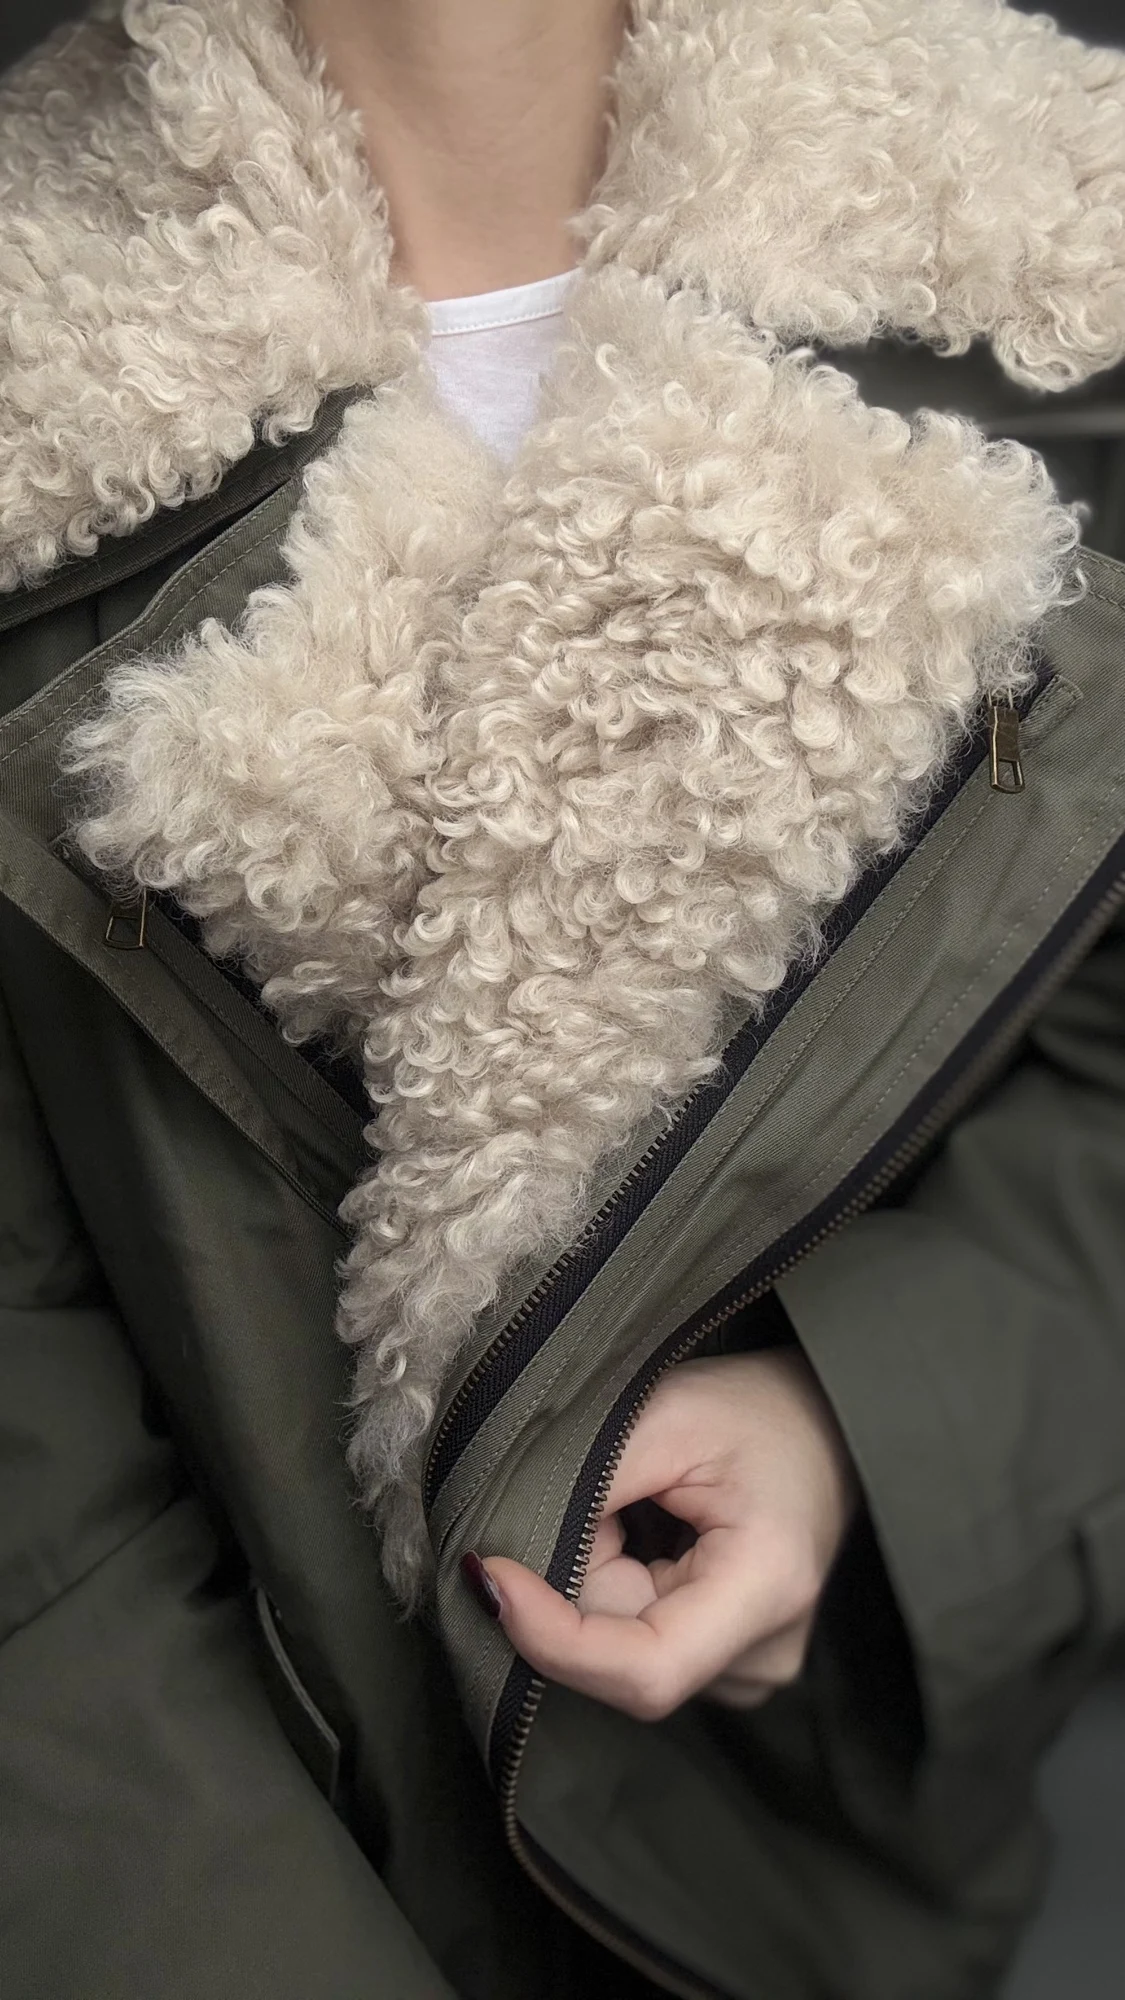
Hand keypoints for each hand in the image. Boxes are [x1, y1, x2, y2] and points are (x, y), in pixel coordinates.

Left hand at [469, 1349, 857, 1720]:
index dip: (551, 1637)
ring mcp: (747, 1671)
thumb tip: (499, 1560)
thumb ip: (585, 1485)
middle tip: (593, 1493)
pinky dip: (612, 1589)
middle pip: (616, 1654)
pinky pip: (633, 1644)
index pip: (643, 1669)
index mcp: (767, 1590)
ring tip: (637, 1506)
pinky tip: (645, 1537)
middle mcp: (762, 1656)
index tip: (489, 1573)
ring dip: (592, 1581)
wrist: (822, 1423)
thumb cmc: (754, 1411)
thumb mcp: (667, 1418)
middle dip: (570, 1578)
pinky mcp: (724, 1666)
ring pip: (616, 1649)